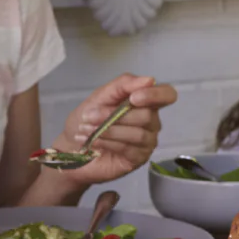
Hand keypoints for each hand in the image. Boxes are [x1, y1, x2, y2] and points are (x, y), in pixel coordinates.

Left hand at [50, 74, 176, 185]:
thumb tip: (149, 80)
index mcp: (145, 102)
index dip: (155, 95)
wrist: (71, 146)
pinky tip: (94, 142)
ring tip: (86, 129)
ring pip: (138, 134)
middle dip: (114, 115)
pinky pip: (128, 148)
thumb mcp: (100, 96)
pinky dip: (108, 142)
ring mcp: (147, 142)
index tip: (134, 98)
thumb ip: (123, 85)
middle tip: (89, 116)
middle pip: (147, 116)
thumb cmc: (87, 119)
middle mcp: (151, 122)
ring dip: (108, 130)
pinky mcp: (138, 159)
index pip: (167, 95)